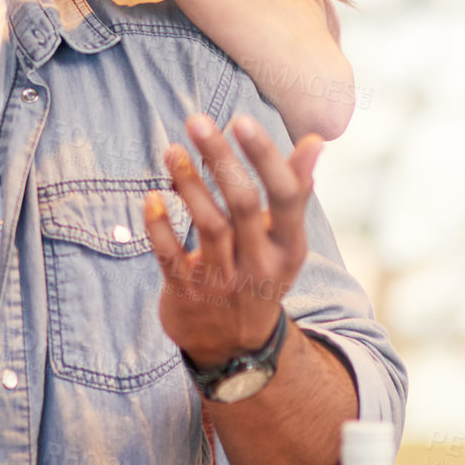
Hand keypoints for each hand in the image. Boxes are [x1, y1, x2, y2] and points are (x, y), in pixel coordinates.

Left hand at [145, 113, 322, 366]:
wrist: (235, 345)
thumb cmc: (260, 273)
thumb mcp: (285, 240)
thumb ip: (295, 190)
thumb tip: (314, 140)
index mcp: (289, 247)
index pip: (286, 195)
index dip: (265, 156)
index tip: (242, 119)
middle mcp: (260, 263)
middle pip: (242, 203)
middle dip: (220, 159)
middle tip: (197, 120)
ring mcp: (223, 281)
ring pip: (207, 225)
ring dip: (187, 183)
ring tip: (171, 149)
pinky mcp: (187, 293)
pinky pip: (169, 255)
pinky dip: (158, 225)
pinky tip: (150, 196)